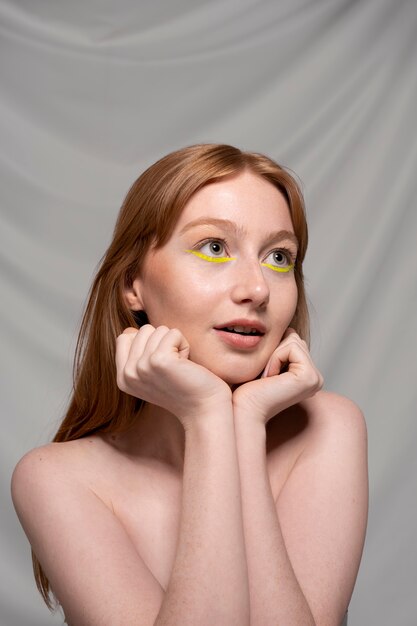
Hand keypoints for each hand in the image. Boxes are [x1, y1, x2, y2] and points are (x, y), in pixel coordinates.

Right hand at [116, 325, 231, 428]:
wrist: (204, 409)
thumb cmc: (183, 387)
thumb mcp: (152, 374)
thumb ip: (137, 354)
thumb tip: (130, 330)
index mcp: (123, 378)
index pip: (125, 337)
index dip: (149, 343)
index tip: (162, 365)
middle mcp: (128, 374)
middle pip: (143, 330)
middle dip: (164, 342)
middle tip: (173, 366)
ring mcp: (141, 367)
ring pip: (159, 330)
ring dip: (175, 344)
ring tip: (180, 366)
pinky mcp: (159, 360)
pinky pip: (173, 333)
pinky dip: (184, 344)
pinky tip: (186, 364)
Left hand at [232, 328, 322, 425]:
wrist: (243, 408)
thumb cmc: (248, 389)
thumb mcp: (267, 362)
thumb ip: (281, 347)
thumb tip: (290, 329)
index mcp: (307, 376)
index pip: (293, 341)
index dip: (274, 350)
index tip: (265, 374)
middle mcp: (316, 378)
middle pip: (295, 338)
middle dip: (275, 351)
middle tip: (265, 376)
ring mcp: (315, 379)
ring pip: (293, 340)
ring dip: (273, 355)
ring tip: (267, 377)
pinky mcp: (310, 377)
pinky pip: (291, 347)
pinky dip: (275, 358)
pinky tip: (269, 377)